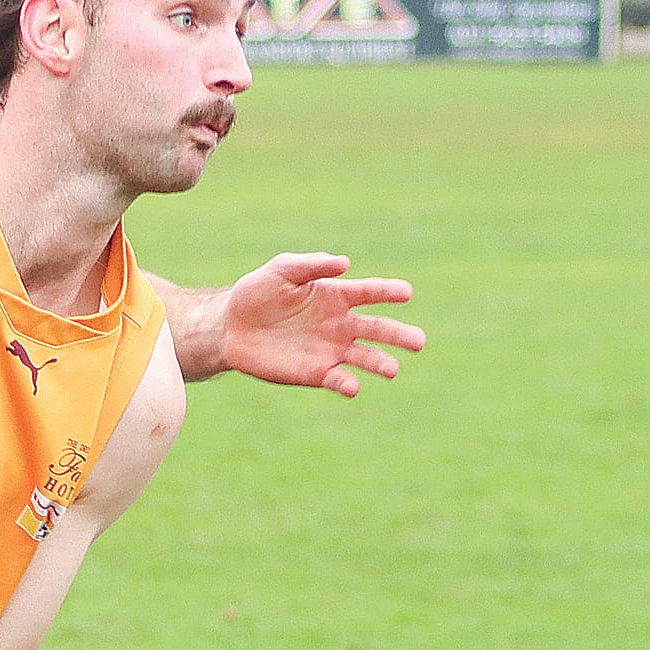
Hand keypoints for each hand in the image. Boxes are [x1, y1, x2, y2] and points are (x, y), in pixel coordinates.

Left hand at [198, 253, 423, 393]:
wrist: (230, 327)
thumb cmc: (256, 292)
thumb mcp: (280, 270)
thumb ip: (310, 264)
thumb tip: (344, 263)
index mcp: (336, 295)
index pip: (369, 293)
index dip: (388, 291)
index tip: (406, 292)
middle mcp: (339, 324)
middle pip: (376, 328)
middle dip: (398, 335)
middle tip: (419, 341)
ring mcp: (330, 350)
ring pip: (364, 357)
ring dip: (380, 363)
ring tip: (392, 369)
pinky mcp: (315, 372)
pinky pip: (337, 379)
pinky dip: (347, 384)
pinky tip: (352, 386)